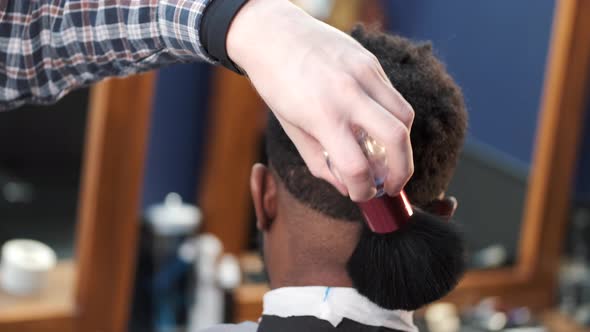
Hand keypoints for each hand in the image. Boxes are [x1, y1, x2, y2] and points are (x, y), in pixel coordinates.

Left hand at [227, 0, 413, 200]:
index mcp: (323, 116)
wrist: (272, 35)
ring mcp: (364, 73)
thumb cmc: (277, 84)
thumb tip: (347, 186)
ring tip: (389, 157)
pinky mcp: (370, 61)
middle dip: (402, 172)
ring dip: (403, 144)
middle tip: (393, 186)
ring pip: (405, 115)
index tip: (362, 195)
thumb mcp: (292, 129)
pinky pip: (393, 96)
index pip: (357, 166)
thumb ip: (320, 161)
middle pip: (397, 140)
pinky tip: (377, 126)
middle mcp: (349, 93)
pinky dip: (393, 118)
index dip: (363, 191)